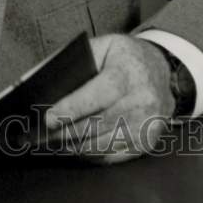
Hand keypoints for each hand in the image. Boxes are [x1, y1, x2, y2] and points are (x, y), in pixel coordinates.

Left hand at [45, 34, 174, 163]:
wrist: (163, 71)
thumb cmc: (124, 58)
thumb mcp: (103, 46)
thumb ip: (74, 60)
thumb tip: (40, 78)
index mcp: (128, 74)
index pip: (98, 95)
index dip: (72, 109)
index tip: (48, 118)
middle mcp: (142, 101)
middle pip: (97, 123)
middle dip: (64, 132)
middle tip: (38, 136)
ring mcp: (147, 125)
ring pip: (102, 144)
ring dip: (73, 146)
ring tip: (50, 144)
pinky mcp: (147, 143)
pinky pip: (112, 156)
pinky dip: (89, 155)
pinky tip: (73, 149)